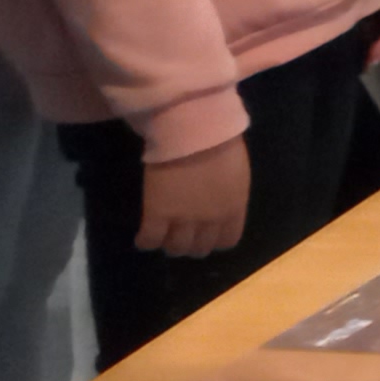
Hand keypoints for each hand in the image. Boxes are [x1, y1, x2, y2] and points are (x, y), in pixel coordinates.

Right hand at [138, 139, 250, 256]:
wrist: (194, 132)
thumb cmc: (220, 143)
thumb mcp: (236, 174)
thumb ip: (229, 195)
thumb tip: (220, 203)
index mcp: (233, 208)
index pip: (227, 241)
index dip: (214, 240)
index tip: (205, 235)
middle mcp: (210, 220)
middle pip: (199, 248)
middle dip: (190, 246)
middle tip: (180, 237)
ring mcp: (183, 219)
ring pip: (175, 248)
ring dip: (169, 245)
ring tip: (162, 236)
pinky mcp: (157, 213)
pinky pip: (150, 239)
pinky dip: (145, 242)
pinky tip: (143, 238)